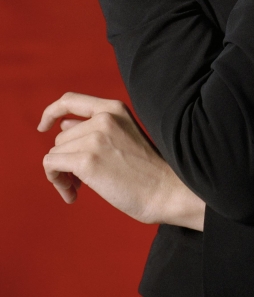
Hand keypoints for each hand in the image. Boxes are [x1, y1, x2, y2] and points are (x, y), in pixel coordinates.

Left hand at [38, 93, 204, 229]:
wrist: (167, 191)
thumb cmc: (147, 170)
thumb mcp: (123, 136)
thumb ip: (93, 128)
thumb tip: (62, 126)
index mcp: (114, 109)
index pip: (70, 100)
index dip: (51, 112)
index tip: (43, 127)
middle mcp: (104, 118)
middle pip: (60, 138)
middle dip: (65, 160)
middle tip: (81, 181)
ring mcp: (94, 138)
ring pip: (54, 154)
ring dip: (62, 175)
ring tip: (80, 189)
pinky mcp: (86, 160)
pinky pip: (51, 167)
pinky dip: (57, 183)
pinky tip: (73, 196)